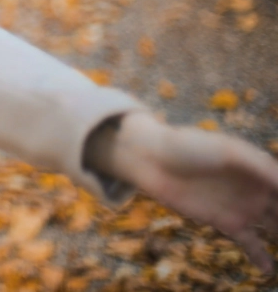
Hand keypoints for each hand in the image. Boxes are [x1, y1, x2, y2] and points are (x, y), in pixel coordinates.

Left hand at [109, 111, 277, 273]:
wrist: (152, 158)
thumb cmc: (191, 146)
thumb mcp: (230, 152)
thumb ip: (263, 169)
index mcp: (263, 168)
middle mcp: (258, 189)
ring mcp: (244, 207)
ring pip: (277, 229)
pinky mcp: (225, 223)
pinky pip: (250, 244)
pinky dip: (262, 258)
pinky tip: (271, 271)